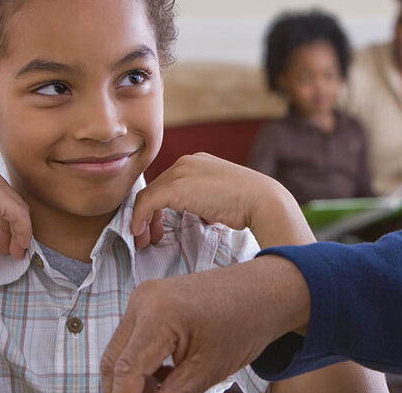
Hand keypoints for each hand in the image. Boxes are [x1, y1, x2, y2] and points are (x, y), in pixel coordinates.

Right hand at [101, 256, 310, 392]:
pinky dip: (140, 363)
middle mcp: (143, 300)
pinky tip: (162, 380)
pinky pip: (133, 338)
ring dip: (132, 379)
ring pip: (120, 351)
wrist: (266, 292)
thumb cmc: (246, 323)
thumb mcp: (206, 371)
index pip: (124, 371)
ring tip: (161, 392)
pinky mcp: (152, 300)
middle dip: (125, 390)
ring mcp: (145, 297)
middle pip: (113, 361)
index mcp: (157, 314)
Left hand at [130, 153, 312, 248]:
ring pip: (148, 196)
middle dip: (149, 216)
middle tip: (149, 238)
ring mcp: (180, 172)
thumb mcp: (223, 197)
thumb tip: (202, 213)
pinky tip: (140, 233)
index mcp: (198, 162)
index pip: (168, 184)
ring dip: (142, 220)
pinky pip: (146, 203)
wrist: (262, 201)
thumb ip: (207, 200)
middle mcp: (186, 162)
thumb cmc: (249, 204)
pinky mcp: (175, 187)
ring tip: (144, 239)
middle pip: (156, 189)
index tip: (159, 229)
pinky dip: (139, 218)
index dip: (159, 208)